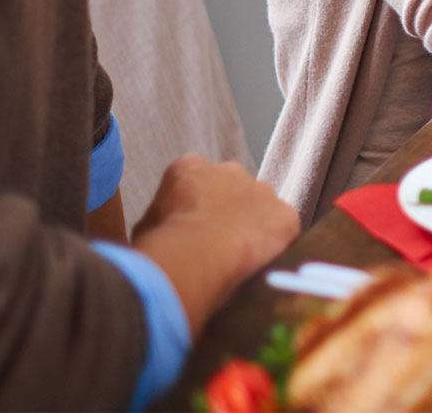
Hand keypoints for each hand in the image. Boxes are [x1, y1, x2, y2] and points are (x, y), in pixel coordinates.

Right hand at [131, 156, 297, 324]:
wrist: (194, 256)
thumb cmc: (162, 245)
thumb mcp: (145, 225)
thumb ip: (161, 217)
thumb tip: (163, 229)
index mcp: (190, 167)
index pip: (197, 182)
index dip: (195, 208)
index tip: (192, 229)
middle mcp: (230, 170)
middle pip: (233, 190)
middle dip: (228, 212)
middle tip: (218, 243)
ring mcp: (262, 190)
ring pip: (261, 209)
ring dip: (253, 227)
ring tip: (238, 258)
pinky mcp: (286, 215)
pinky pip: (284, 230)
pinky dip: (275, 246)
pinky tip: (260, 264)